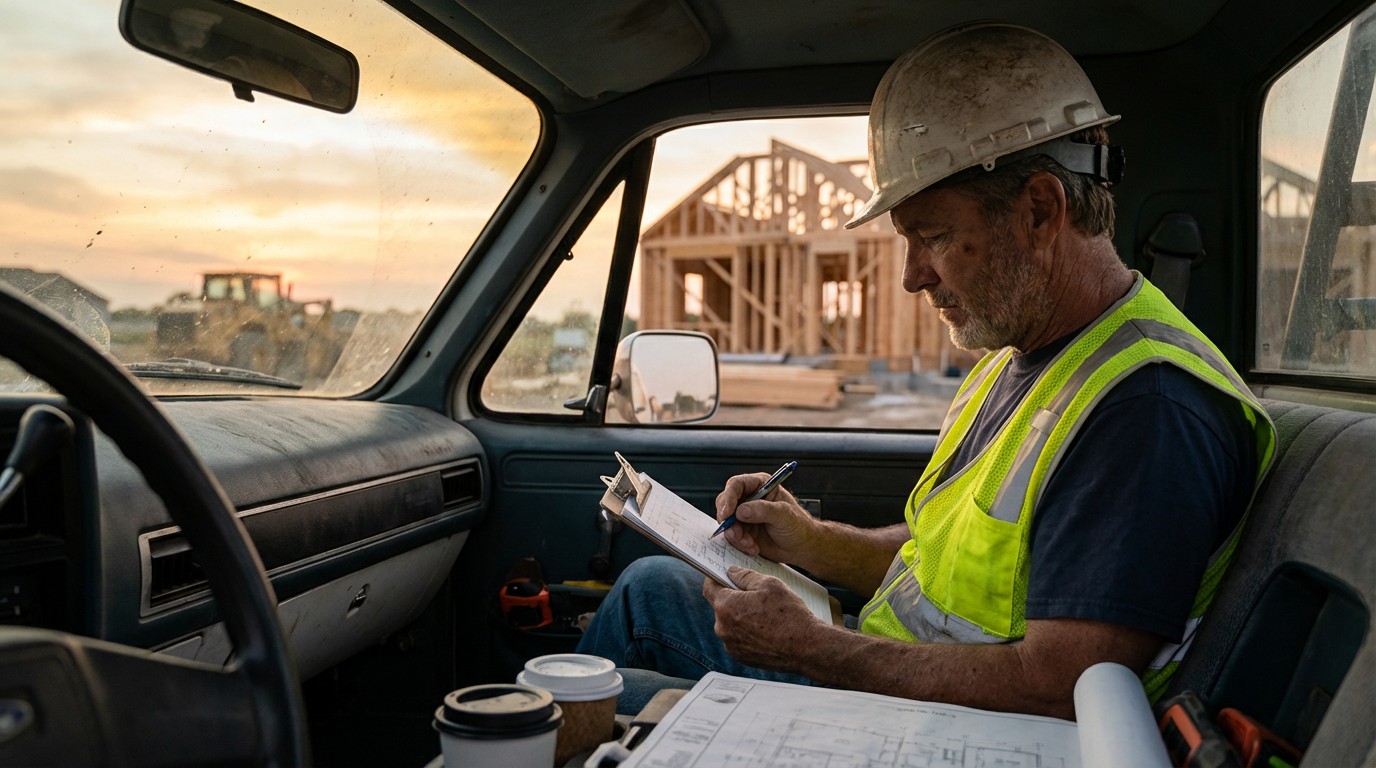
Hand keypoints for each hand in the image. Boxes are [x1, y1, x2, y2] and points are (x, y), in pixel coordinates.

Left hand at [703, 566, 820, 671]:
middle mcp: (723, 628)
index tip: (724, 575)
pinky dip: (746, 632)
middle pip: (720, 606)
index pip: (709, 587)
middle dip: (733, 598)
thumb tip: (731, 572)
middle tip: (755, 596)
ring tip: (764, 615)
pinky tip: (766, 629)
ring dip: (740, 617)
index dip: (716, 578)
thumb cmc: (790, 615)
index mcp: (726, 607)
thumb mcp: (769, 584)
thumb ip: (745, 576)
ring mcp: (731, 645)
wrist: (807, 648)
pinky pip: (738, 639)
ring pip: (730, 624)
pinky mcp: (741, 658)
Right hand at [715, 472, 814, 562]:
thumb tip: (741, 511)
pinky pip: (732, 536)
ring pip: (727, 522)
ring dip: (735, 536)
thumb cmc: (799, 526)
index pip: (737, 485)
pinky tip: (753, 548)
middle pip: (726, 503)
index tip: (726, 513)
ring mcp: (745, 515)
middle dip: (728, 521)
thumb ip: (764, 510)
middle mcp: (749, 498)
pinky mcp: (743, 530)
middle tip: (735, 534)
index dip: (728, 498)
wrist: (801, 547)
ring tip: (749, 544)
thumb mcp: (785, 515)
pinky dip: (739, 544)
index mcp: (761, 485)